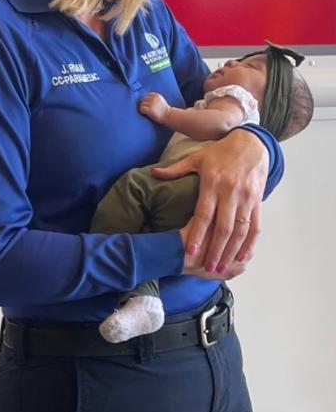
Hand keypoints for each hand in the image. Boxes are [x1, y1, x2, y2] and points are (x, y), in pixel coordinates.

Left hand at [138, 92, 169, 122]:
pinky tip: (145, 113)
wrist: (169, 116)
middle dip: (145, 105)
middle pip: (143, 100)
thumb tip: (143, 98)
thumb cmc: (164, 110)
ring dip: (143, 108)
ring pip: (142, 104)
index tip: (149, 106)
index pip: (146, 96)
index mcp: (156, 95)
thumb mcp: (160, 100)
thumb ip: (153, 98)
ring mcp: (151, 104)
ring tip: (148, 112)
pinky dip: (142, 111)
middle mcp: (153, 98)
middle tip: (148, 109)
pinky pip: (141, 109)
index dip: (147, 101)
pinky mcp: (150, 110)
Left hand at [154, 129, 265, 271]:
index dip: (198, 233)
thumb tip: (153, 173)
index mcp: (212, 183)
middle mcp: (230, 192)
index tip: (191, 250)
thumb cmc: (220, 152)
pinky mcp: (258, 201)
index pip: (204, 214)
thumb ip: (175, 169)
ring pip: (240, 231)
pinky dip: (250, 243)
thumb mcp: (196, 157)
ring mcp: (246, 198)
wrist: (251, 143)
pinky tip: (242, 256)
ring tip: (222, 268)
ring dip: (232, 252)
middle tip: (207, 268)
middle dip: (216, 250)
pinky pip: (256, 226)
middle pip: (223, 227)